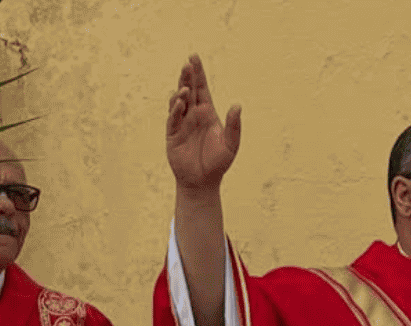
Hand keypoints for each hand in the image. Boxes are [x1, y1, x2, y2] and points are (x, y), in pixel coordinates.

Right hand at [166, 54, 240, 193]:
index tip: (194, 57)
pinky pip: (173, 119)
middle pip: (189, 90)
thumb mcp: (231, 144)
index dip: (198, 73)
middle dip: (187, 77)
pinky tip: (180, 102)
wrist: (203, 182)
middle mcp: (193, 115)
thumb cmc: (218, 163)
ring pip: (178, 102)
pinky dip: (175, 110)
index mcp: (207, 112)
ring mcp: (182, 124)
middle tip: (187, 63)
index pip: (202, 88)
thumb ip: (234, 125)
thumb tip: (237, 105)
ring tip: (186, 88)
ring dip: (181, 93)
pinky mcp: (173, 135)